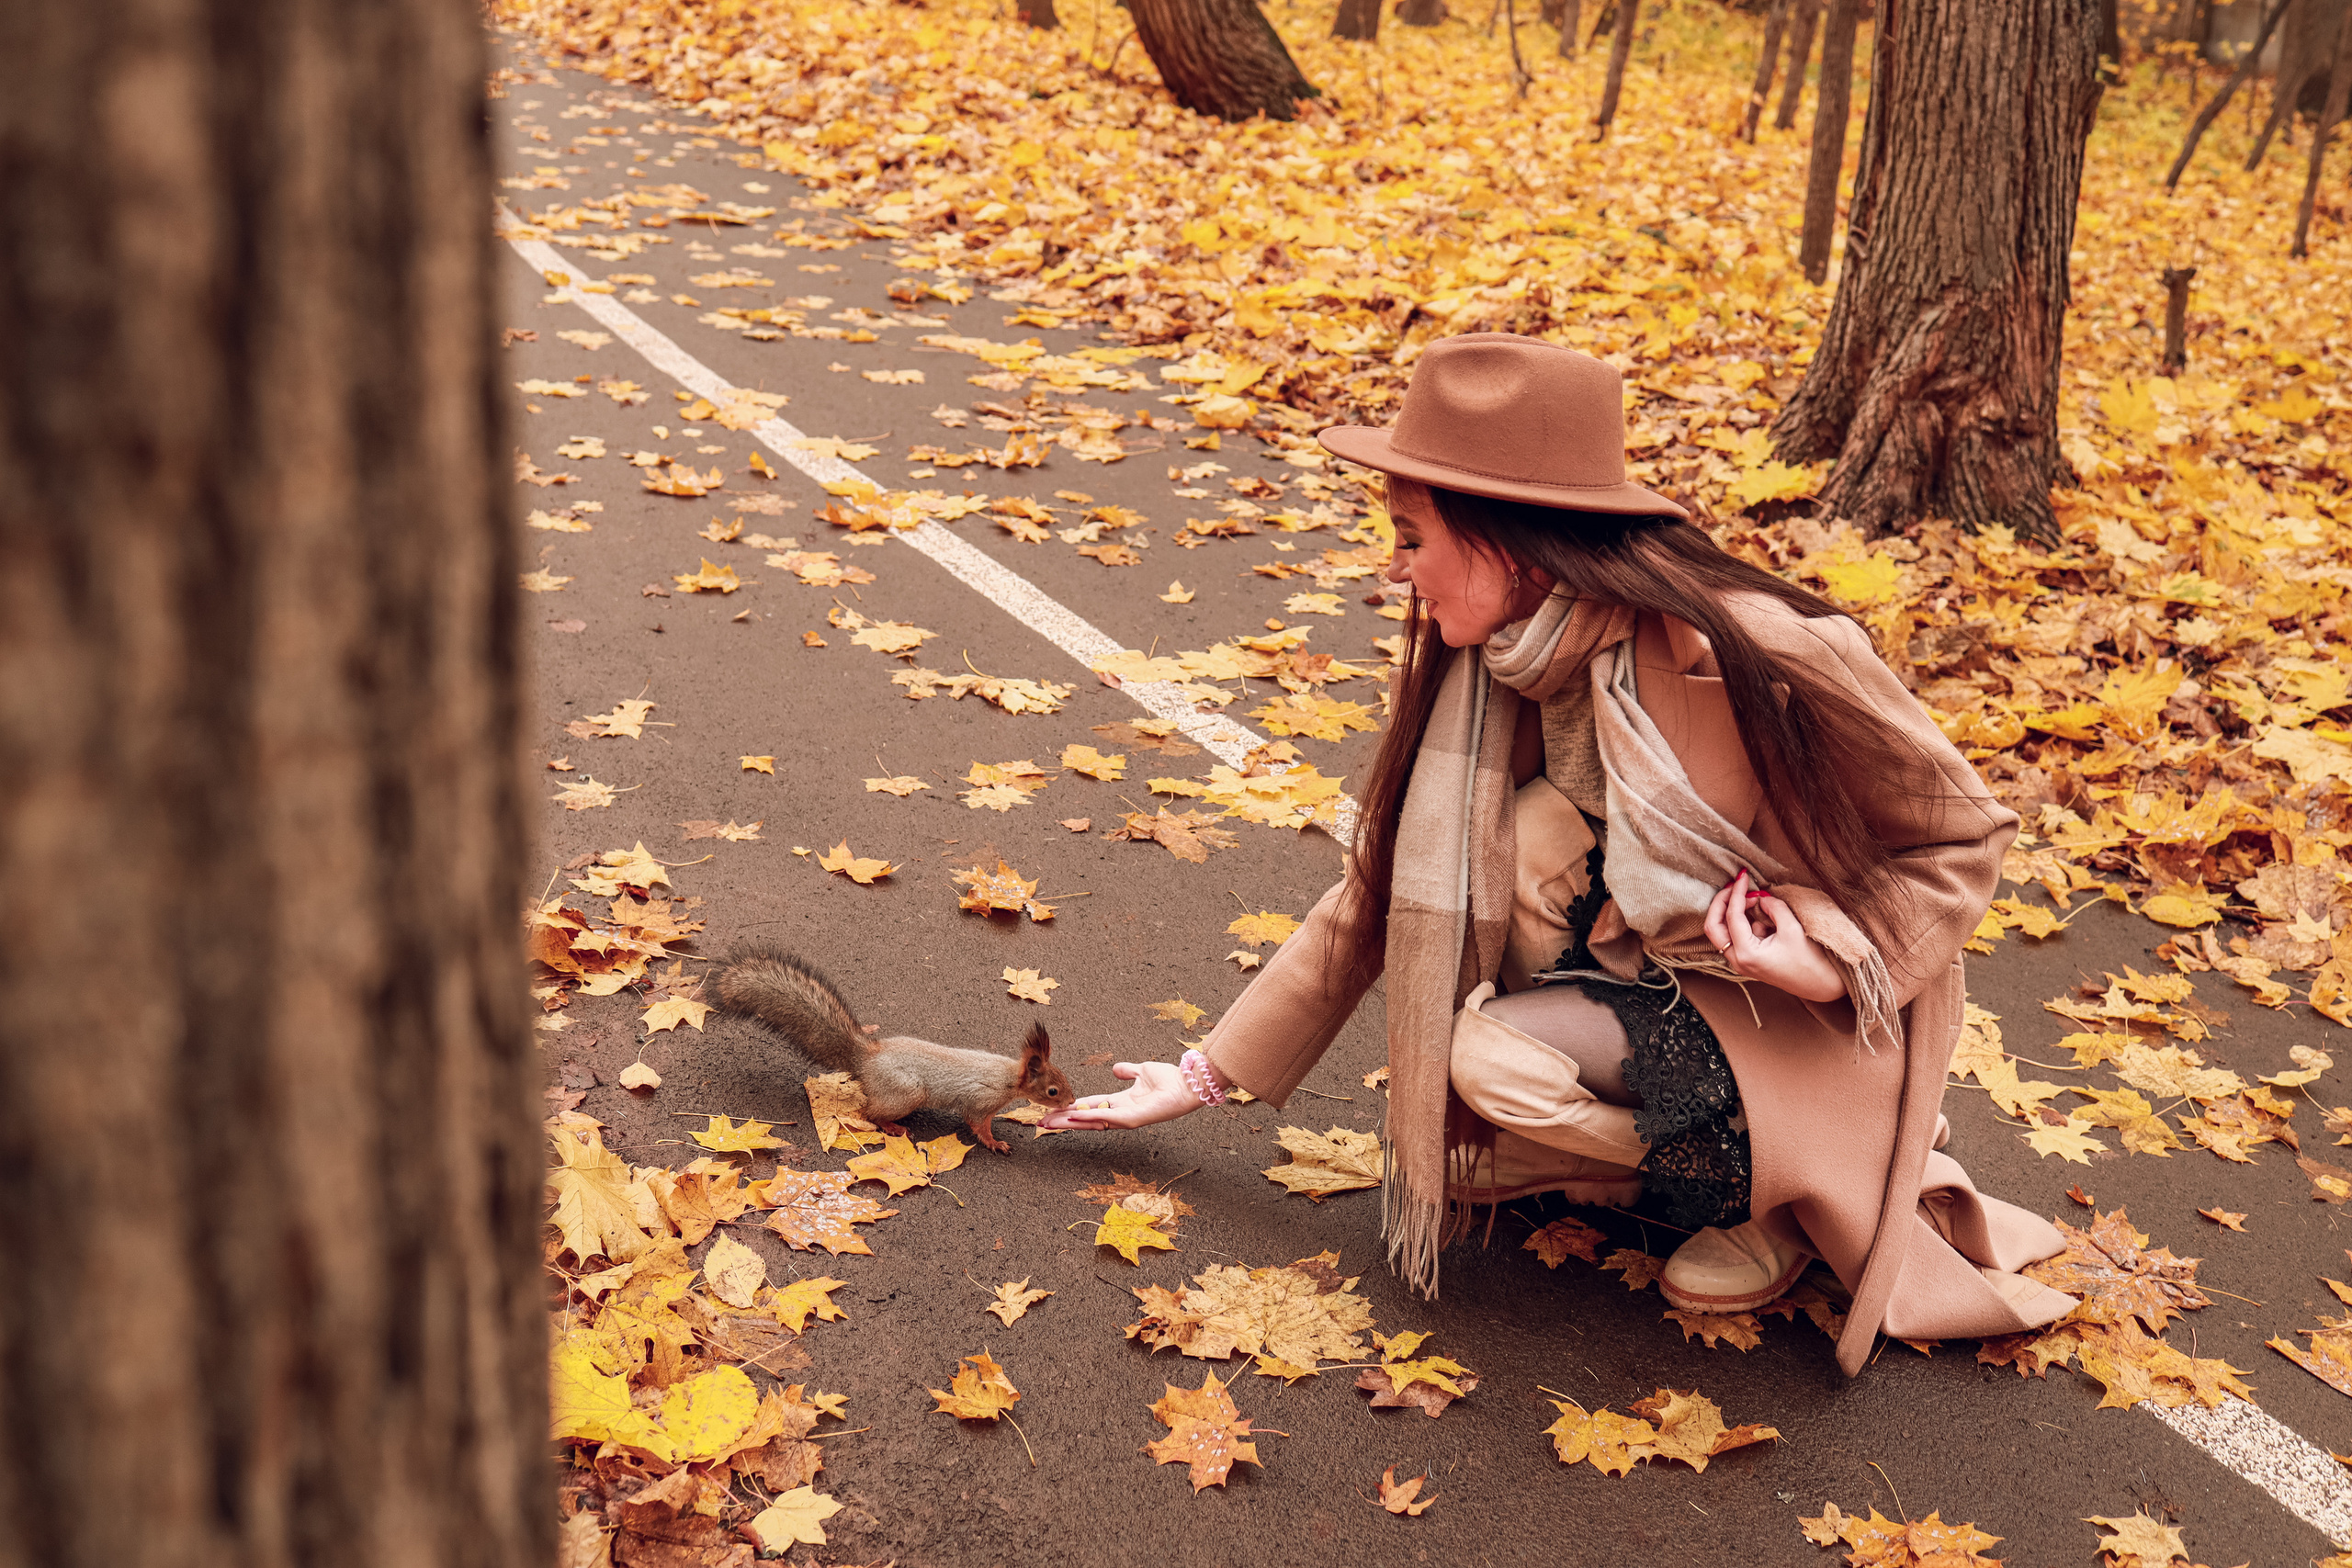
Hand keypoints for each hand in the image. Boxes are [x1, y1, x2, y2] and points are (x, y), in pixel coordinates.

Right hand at [1036, 1059, 1202, 1129]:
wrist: (1187, 1084)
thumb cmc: (1170, 1079)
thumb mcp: (1142, 1070)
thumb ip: (1128, 1071)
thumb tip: (1115, 1069)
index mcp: (1122, 1102)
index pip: (1091, 1106)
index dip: (1072, 1108)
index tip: (1055, 1110)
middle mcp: (1121, 1112)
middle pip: (1087, 1119)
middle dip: (1065, 1121)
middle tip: (1044, 1123)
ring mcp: (1127, 1118)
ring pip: (1092, 1122)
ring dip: (1071, 1122)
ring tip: (1052, 1122)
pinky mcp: (1133, 1119)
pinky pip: (1107, 1118)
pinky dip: (1089, 1118)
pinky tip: (1074, 1116)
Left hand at [1702, 869, 1847, 1004]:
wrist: (1821, 985)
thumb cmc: (1810, 960)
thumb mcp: (1792, 928)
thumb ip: (1774, 908)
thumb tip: (1761, 897)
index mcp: (1747, 954)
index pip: (1731, 916)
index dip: (1737, 892)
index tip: (1744, 875)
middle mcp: (1737, 960)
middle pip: (1713, 926)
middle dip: (1722, 902)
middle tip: (1737, 885)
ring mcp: (1740, 962)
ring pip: (1721, 932)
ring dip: (1732, 911)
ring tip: (1755, 899)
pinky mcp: (1747, 960)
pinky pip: (1735, 937)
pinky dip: (1743, 922)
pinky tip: (1762, 916)